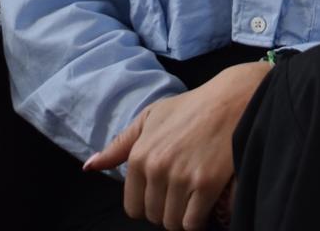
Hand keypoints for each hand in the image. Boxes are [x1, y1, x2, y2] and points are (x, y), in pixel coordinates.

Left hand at [83, 61, 269, 229]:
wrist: (230, 101)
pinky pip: (193, 223)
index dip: (149, 202)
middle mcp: (156, 168)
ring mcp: (181, 178)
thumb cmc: (189, 109)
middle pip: (154, 216)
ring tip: (193, 195)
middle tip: (181, 190)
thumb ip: (119, 146)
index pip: (133, 206)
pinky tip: (205, 201)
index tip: (163, 190)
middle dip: (167, 208)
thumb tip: (89, 167)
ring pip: (173, 223)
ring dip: (183, 215)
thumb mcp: (149, 119)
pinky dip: (199, 219)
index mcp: (139, 154)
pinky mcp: (206, 185)